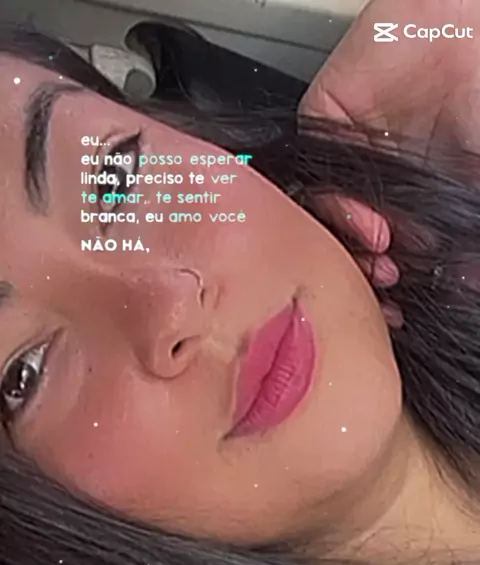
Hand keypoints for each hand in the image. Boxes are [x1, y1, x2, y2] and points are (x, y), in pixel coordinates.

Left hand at [299, 0, 479, 296]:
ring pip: (327, 217)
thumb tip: (465, 288)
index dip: (392, 287)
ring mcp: (350, 155)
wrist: (474, 24)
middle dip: (366, 275)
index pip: (391, 253)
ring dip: (351, 250)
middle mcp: (379, 181)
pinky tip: (368, 222)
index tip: (399, 313)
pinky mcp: (325, 123)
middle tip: (388, 292)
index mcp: (417, 199)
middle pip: (350, 241)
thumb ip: (468, 238)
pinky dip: (335, 208)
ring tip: (384, 261)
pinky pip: (314, 175)